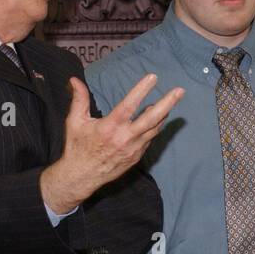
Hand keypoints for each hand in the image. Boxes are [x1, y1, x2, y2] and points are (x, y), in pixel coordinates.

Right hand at [41, 74, 183, 213]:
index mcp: (109, 127)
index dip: (141, 90)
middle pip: (152, 118)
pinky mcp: (136, 157)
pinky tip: (156, 118)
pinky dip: (154, 127)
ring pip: (154, 129)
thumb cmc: (77, 147)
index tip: (153, 77)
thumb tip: (74, 80)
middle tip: (180, 91)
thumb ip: (79, 99)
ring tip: (171, 101)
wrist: (82, 176)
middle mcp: (125, 138)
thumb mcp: (75, 122)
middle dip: (167, 103)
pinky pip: (149, 139)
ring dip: (164, 114)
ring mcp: (133, 149)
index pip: (129, 105)